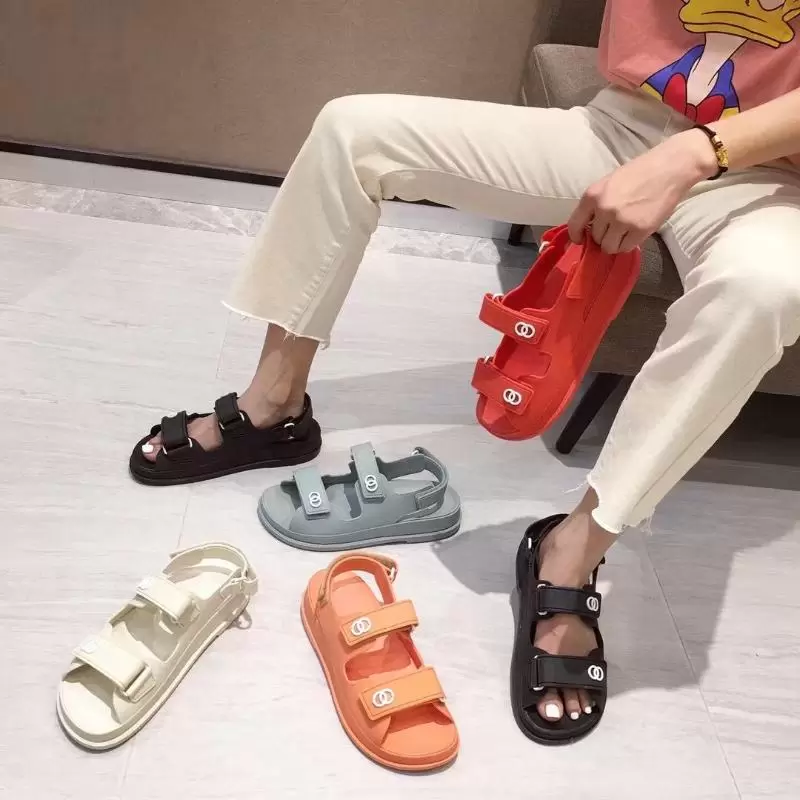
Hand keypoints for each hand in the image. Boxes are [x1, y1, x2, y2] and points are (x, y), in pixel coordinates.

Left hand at [567, 130, 717, 252]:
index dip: (577, 236)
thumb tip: (589, 227)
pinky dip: (629, 243)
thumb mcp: (609, 183)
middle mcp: (603, 209)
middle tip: (615, 227)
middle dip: (603, 235)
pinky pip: (626, 248)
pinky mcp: (640, 230)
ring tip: (625, 231)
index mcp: (592, 195)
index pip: (574, 225)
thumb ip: (597, 204)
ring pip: (609, 247)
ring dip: (615, 242)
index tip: (582, 239)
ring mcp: (621, 221)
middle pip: (595, 237)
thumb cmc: (640, 172)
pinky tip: (635, 232)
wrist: (670, 167)